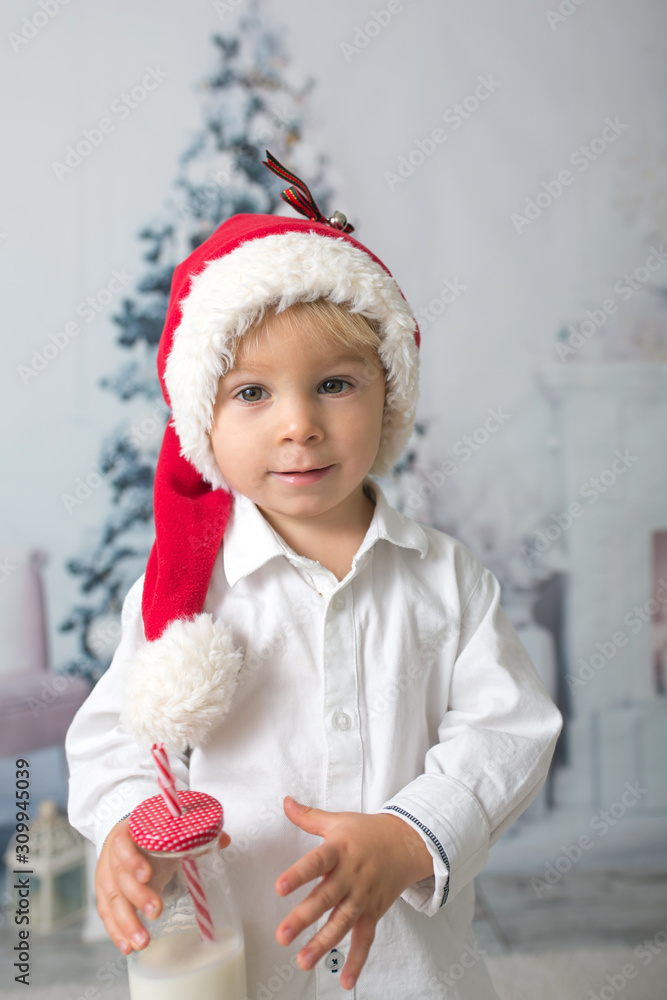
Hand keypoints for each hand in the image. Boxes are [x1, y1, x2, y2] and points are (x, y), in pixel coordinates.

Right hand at [95, 816, 230, 954]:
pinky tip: (127, 947)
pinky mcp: (105, 894)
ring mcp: (106, 876)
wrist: (126, 835)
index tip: (147, 875)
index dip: (132, 859)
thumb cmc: (149, 834)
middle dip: (138, 897)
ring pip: (112, 901)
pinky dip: (116, 932)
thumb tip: (225, 840)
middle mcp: (111, 855)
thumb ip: (195, 834)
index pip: (122, 843)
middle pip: (119, 876)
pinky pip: (108, 915)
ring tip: (143, 941)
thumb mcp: (167, 829)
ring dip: (127, 923)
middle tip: (157, 911)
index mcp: (127, 833)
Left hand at [275, 797, 433, 990]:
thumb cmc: (366, 832)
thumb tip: (285, 801)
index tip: (280, 887)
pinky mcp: (374, 912)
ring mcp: (363, 896)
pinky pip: (366, 939)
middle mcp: (351, 875)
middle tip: (282, 935)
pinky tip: (344, 980)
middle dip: (303, 918)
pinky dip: (357, 961)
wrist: (406, 843)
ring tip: (302, 960)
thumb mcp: (337, 821)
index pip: (316, 862)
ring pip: (342, 923)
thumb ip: (308, 817)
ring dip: (323, 944)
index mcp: (339, 850)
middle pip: (325, 898)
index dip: (298, 874)